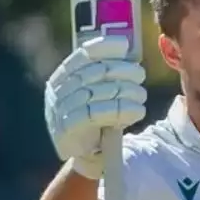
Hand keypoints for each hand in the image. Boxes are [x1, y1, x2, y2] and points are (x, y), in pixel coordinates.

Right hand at [44, 35, 146, 178]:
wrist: (88, 154)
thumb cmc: (97, 118)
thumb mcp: (98, 92)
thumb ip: (105, 72)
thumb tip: (125, 45)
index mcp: (62, 77)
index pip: (81, 56)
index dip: (103, 48)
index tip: (125, 45)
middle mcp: (58, 91)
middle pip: (93, 73)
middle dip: (121, 71)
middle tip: (140, 74)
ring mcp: (60, 110)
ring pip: (98, 93)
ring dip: (125, 91)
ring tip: (141, 95)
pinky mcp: (68, 130)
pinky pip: (97, 114)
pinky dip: (121, 110)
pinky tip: (137, 110)